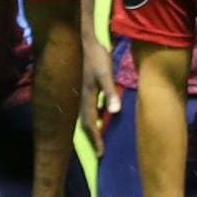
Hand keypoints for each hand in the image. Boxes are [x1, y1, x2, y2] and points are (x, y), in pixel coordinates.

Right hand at [79, 30, 119, 149]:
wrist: (83, 42)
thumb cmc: (95, 58)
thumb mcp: (105, 74)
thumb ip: (110, 93)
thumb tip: (114, 112)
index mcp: (87, 99)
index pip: (90, 125)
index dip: (96, 140)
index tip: (101, 154)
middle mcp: (82, 99)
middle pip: (85, 124)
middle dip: (92, 139)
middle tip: (100, 153)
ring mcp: (82, 93)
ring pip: (85, 117)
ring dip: (92, 129)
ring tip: (99, 139)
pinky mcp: (85, 88)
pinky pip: (88, 108)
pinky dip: (93, 117)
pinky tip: (101, 116)